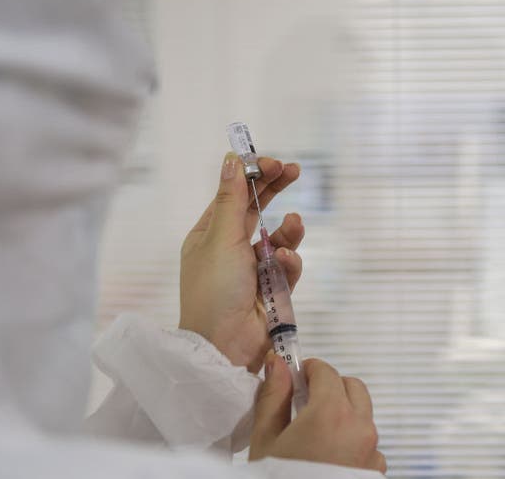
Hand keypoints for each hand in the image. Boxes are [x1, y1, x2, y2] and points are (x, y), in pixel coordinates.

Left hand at [179, 152, 304, 371]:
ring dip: (288, 231)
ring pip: (278, 238)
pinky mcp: (273, 289)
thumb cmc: (214, 291)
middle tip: (294, 170)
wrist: (225, 345)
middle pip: (257, 210)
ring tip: (295, 224)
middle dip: (276, 190)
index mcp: (209, 234)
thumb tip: (231, 159)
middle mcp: (230, 249)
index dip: (253, 176)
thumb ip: (231, 199)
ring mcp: (252, 270)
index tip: (273, 163)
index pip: (233, 196)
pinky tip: (285, 263)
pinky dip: (289, 263)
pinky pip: (287, 267)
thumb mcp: (220, 238)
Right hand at [250, 354, 385, 473]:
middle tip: (306, 399)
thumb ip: (273, 396)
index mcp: (331, 414)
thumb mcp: (266, 439)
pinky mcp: (374, 471)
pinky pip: (368, 444)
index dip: (309, 369)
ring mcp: (372, 451)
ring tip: (315, 433)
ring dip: (344, 414)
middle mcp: (359, 428)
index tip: (297, 374)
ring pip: (363, 415)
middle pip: (353, 388)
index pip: (327, 372)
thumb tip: (276, 365)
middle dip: (331, 387)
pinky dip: (352, 441)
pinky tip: (328, 456)